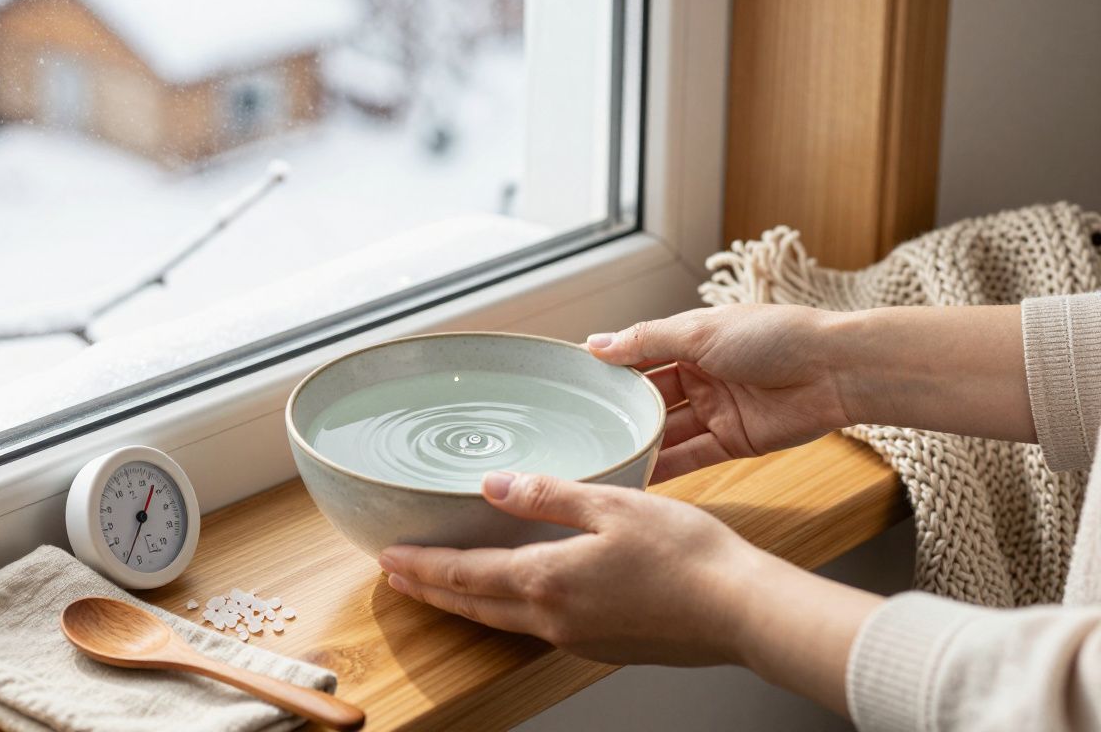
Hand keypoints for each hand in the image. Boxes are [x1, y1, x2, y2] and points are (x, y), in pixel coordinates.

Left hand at [381, 471, 882, 715]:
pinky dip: (508, 610)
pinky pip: (537, 627)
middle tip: (398, 577)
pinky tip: (517, 596)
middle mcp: (553, 618)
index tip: (388, 558)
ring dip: (466, 602)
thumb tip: (494, 485)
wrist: (741, 611)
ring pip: (502, 619)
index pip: (463, 575)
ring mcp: (578, 637)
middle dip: (431, 590)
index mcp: (548, 581)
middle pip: (474, 605)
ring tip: (444, 587)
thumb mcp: (612, 506)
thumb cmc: (687, 555)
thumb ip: (548, 495)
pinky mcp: (603, 643)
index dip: (422, 567)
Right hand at [586, 305, 852, 480]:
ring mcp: (716, 409)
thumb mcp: (700, 332)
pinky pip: (690, 456)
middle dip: (619, 414)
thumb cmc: (775, 336)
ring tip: (598, 460)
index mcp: (690, 340)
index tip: (569, 388)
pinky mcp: (733, 441)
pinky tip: (634, 477)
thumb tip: (596, 345)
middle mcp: (700, 375)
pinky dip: (664, 467)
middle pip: (648, 399)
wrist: (836, 370)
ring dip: (638, 444)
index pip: (638, 357)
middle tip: (577, 432)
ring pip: (666, 430)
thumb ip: (646, 342)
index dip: (608, 371)